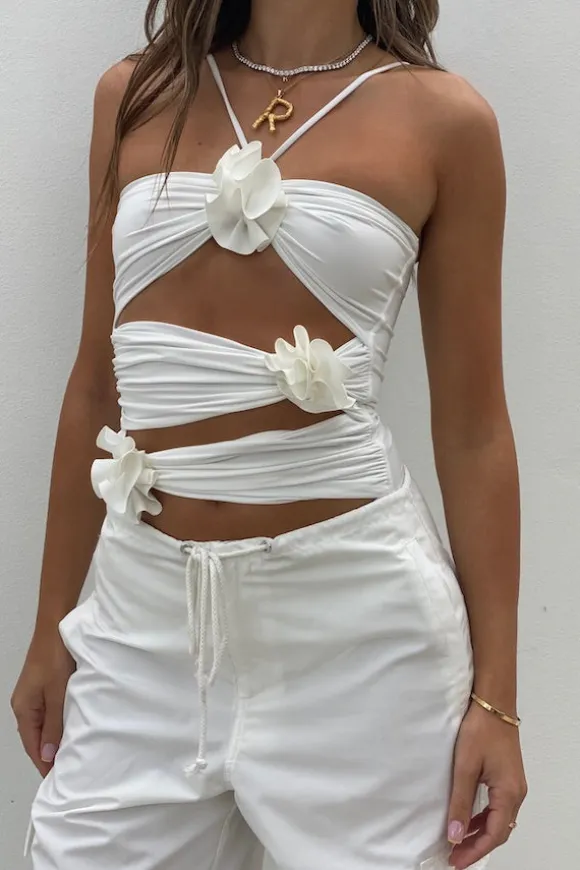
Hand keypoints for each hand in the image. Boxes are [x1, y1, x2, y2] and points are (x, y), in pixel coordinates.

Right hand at [11, 629, 74, 776]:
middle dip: (50, 754)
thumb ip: (54, 725)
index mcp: (24, 709)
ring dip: (55, 738)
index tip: (57, 779)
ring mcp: (33, 695)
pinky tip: (71, 726)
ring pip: (43, 724)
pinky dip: (58, 722)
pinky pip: (48, 712)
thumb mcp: (57, 694)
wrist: (56, 627)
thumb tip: (48, 756)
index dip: (44, 764)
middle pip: (36, 737)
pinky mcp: (43, 686)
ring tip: (72, 752)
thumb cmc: (55, 657)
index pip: (32, 746)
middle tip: (69, 769)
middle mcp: (24, 704)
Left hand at [447, 700, 526, 868]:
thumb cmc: (480, 732)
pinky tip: (470, 819)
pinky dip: (484, 818)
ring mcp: (514, 785)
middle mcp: (516, 793)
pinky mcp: (507, 776)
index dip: (474, 851)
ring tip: (459, 842)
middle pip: (499, 830)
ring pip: (499, 819)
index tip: (455, 861)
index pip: (494, 834)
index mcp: (509, 794)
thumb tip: (455, 836)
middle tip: (454, 857)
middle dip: (477, 846)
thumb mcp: (465, 768)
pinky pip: (498, 806)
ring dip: (480, 832)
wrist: (493, 704)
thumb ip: (460, 803)